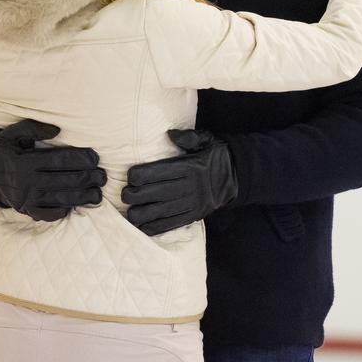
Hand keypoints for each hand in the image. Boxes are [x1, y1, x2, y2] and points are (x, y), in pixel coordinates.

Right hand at [0, 120, 105, 222]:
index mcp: (25, 162)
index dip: (82, 158)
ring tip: (98, 193)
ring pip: (63, 199)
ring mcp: (28, 199)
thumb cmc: (7, 150)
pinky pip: (51, 214)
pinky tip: (77, 204)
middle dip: (90, 178)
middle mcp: (27, 183)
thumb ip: (33, 128)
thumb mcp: (13, 133)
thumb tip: (57, 130)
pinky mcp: (28, 211)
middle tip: (103, 176)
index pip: (61, 160)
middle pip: (67, 181)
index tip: (95, 158)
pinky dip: (66, 210)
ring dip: (85, 197)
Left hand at [122, 129, 238, 235]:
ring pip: (157, 213)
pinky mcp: (191, 216)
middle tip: (125, 194)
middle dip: (133, 195)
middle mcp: (188, 187)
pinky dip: (151, 227)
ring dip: (139, 214)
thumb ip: (189, 137)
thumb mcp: (207, 141)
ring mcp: (190, 204)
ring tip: (131, 211)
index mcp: (189, 167)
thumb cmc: (215, 157)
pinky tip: (141, 225)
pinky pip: (168, 225)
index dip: (138, 176)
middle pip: (152, 194)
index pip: (157, 173)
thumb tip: (170, 134)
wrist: (236, 179)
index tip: (130, 176)